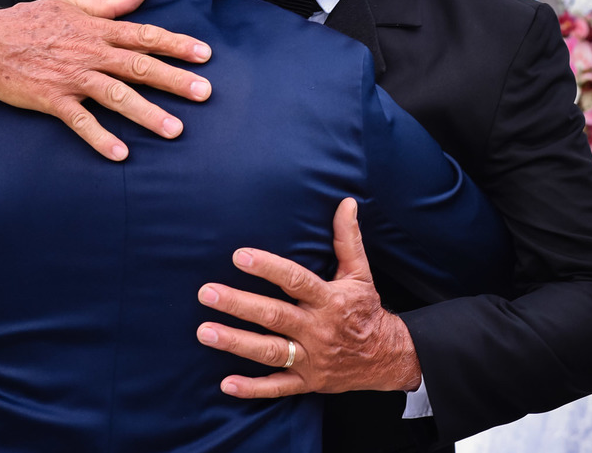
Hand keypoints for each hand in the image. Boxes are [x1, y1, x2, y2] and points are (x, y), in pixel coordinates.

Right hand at [0, 0, 212, 160]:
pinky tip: (121, 154)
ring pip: (117, 96)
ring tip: (175, 130)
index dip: (177, 45)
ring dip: (147, 114)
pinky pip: (80, 121)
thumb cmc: (30, 21)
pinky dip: (100, 137)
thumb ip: (111, 2)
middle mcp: (90, 52)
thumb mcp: (71, 3)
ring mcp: (72, 77)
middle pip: (139, 66)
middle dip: (174, 80)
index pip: (146, 36)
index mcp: (98, 29)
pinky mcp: (52, 99)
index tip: (206, 55)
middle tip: (205, 93)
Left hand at [196, 198, 421, 396]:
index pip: (295, 280)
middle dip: (239, 304)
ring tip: (204, 331)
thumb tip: (346, 203)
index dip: (267, 267)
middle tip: (207, 293)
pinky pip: (278, 387)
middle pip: (274, 316)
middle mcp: (317, 329)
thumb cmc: (365, 309)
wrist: (387, 357)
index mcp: (328, 300)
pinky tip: (226, 384)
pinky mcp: (307, 381)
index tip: (239, 256)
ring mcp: (311, 358)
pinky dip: (252, 389)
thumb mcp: (360, 273)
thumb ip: (347, 239)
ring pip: (270, 351)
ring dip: (236, 342)